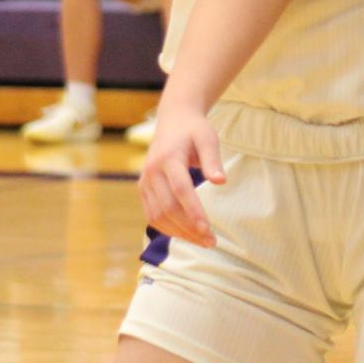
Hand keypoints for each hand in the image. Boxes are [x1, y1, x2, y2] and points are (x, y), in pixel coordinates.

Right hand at [137, 106, 225, 247]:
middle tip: (211, 241)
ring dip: (179, 232)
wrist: (173, 121)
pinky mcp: (143, 190)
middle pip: (167, 207)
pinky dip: (168, 228)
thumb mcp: (208, 138)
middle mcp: (152, 172)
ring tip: (203, 241)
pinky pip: (152, 215)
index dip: (193, 211)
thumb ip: (213, 159)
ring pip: (157, 216)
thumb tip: (221, 182)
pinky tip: (187, 234)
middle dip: (188, 227)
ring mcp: (144, 182)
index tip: (207, 229)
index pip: (180, 189)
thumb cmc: (195, 130)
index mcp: (168, 158)